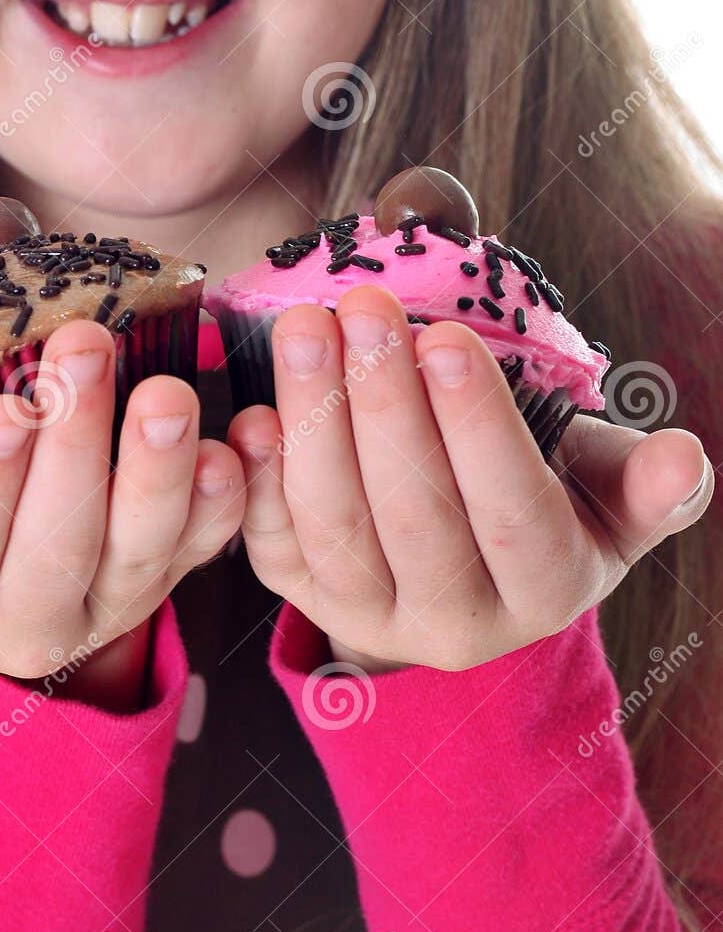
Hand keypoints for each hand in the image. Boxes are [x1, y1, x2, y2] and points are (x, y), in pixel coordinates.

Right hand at [0, 320, 244, 710]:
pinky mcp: (169, 580)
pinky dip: (228, 498)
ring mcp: (108, 611)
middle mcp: (24, 633)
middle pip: (57, 552)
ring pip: (142, 555)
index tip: (4, 411)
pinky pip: (209, 548)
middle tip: (85, 351)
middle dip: (76, 451)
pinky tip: (240, 441)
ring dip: (160, 472)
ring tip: (169, 391)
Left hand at [227, 288, 712, 673]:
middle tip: (362, 307)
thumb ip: (643, 479)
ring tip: (306, 328)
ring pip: (335, 526)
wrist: (464, 558)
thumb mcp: (604, 489)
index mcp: (544, 590)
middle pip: (415, 516)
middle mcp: (456, 624)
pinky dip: (255, 479)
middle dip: (384, 404)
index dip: (478, 427)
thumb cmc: (546, 497)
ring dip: (313, 421)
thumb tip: (684, 458)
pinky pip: (270, 543)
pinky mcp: (302, 596)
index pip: (512, 513)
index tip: (445, 335)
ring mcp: (370, 616)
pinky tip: (251, 412)